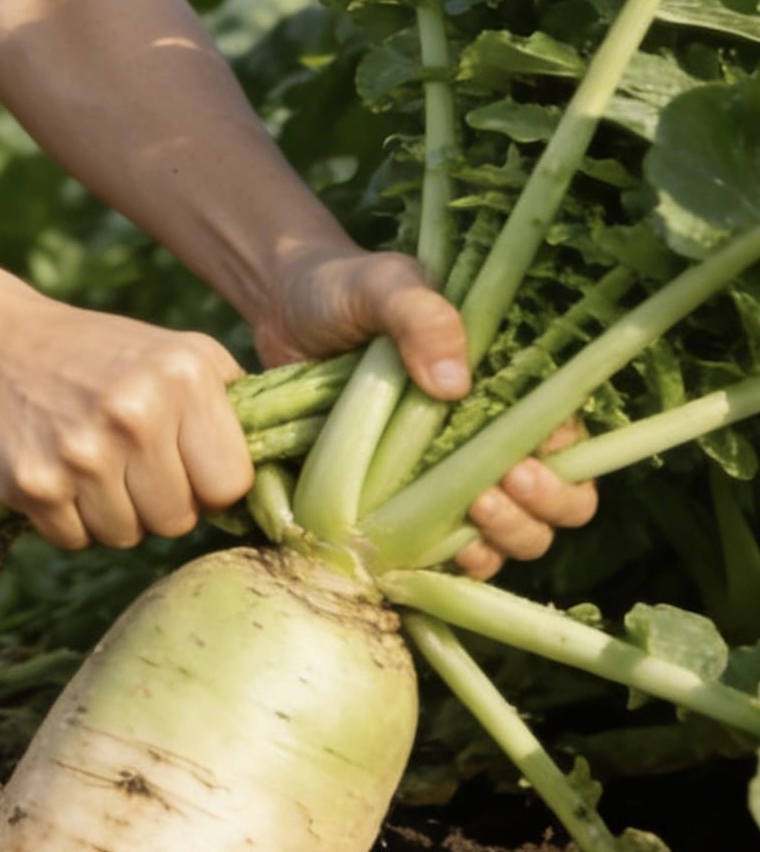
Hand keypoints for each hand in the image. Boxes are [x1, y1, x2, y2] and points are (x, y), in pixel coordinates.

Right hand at [0, 293, 253, 552]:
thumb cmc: (93, 353)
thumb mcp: (172, 352)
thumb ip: (228, 404)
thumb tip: (281, 478)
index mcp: (184, 376)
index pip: (230, 484)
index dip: (205, 482)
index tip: (178, 461)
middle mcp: (137, 412)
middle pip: (178, 520)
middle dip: (155, 501)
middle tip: (122, 459)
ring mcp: (81, 451)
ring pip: (126, 537)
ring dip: (109, 512)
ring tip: (86, 460)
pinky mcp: (32, 484)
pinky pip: (74, 540)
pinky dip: (64, 517)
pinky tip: (52, 469)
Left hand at [256, 245, 597, 574]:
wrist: (280, 312)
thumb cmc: (345, 291)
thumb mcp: (384, 285)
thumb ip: (421, 316)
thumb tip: (454, 383)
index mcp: (510, 389)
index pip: (571, 445)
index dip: (564, 469)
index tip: (522, 464)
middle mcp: (492, 440)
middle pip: (559, 505)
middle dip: (538, 512)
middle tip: (492, 492)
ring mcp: (448, 478)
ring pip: (514, 538)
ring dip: (502, 540)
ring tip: (467, 512)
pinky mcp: (401, 505)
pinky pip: (448, 555)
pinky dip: (453, 565)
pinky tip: (432, 553)